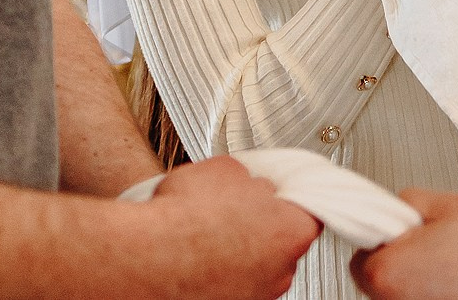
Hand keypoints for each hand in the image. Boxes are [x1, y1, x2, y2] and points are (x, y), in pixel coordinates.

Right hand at [132, 155, 321, 299]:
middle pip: (280, 241)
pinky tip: (194, 256)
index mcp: (293, 230)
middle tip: (230, 211)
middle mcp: (282, 271)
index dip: (285, 199)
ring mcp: (255, 296)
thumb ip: (250, 178)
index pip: (308, 211)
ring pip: (254, 266)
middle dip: (258, 225)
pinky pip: (230, 284)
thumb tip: (247, 181)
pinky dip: (216, 272)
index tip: (270, 193)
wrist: (149, 256)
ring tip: (204, 234)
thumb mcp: (226, 169)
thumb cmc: (187, 216)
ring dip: (236, 251)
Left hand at [351, 190, 457, 299]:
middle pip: (382, 278)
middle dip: (401, 259)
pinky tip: (457, 279)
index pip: (361, 257)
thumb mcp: (446, 204)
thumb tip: (400, 206)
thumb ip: (410, 201)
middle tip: (429, 244)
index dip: (382, 239)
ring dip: (418, 278)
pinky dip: (435, 292)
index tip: (398, 233)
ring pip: (403, 292)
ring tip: (449, 262)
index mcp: (387, 271)